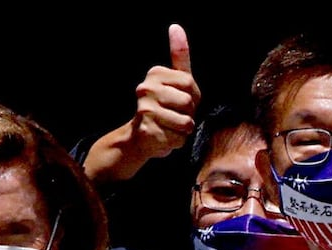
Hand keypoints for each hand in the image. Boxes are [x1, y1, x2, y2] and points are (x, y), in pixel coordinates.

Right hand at [132, 23, 201, 157]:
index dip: (193, 97)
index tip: (179, 101)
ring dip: (183, 130)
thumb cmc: (163, 108)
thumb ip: (179, 55)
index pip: (190, 84)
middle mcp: (146, 88)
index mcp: (155, 73)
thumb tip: (176, 26)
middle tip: (174, 116)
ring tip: (170, 127)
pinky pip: (178, 138)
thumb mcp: (174, 81)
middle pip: (189, 103)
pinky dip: (176, 142)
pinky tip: (164, 137)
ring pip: (185, 122)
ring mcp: (145, 110)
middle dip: (188, 114)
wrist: (139, 139)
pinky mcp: (147, 130)